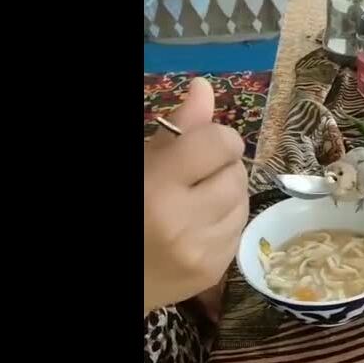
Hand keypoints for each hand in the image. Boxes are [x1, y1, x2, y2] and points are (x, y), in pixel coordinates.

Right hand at [144, 78, 247, 313]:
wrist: (120, 275)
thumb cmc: (121, 209)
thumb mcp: (138, 162)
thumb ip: (175, 128)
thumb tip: (204, 87)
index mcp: (157, 186)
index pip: (220, 143)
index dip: (214, 138)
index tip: (199, 144)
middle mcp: (183, 221)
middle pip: (236, 172)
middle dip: (221, 166)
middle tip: (193, 174)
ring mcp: (201, 251)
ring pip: (243, 201)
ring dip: (226, 193)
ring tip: (195, 198)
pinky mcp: (213, 273)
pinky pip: (240, 230)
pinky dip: (225, 221)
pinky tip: (197, 223)